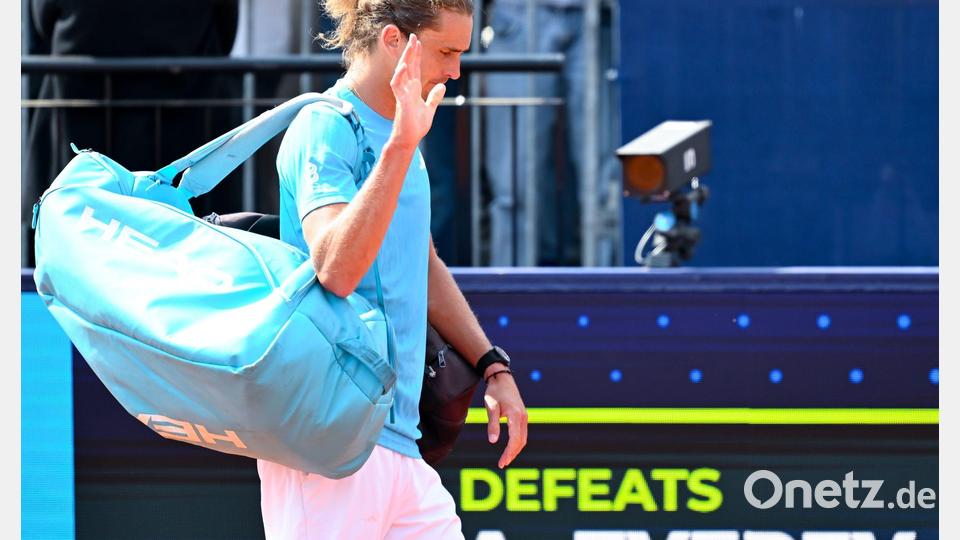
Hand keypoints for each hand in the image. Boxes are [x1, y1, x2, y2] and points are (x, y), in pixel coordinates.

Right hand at [389, 34, 445, 148]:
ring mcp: (403, 95)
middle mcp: (406, 90)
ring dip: (405, 60)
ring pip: (401, 73)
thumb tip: (442, 86)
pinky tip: (404, 67)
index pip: (414, 69)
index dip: (416, 55)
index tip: (418, 42)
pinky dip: (400, 76)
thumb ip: (434, 97)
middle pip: (408, 66)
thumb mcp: (429, 109)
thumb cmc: (415, 126)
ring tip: (409, 48)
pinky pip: (398, 87)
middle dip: (410, 52)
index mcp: (413, 90)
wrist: (408, 140)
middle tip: (413, 37)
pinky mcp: (401, 103)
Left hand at [483, 369, 527, 468]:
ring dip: (516, 450)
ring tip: (506, 459)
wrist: (501, 378)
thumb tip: (493, 442)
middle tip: (502, 464)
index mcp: (515, 415)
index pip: (515, 440)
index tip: (501, 463)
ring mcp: (524, 416)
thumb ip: (492, 425)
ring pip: (523, 438)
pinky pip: (522, 433)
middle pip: (521, 441)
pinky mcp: (522, 415)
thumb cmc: (494, 392)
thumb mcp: (490, 408)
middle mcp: (523, 417)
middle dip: (512, 454)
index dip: (508, 453)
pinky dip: (517, 442)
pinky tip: (510, 447)